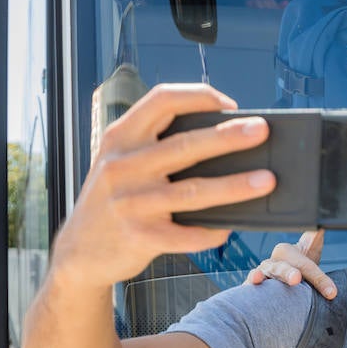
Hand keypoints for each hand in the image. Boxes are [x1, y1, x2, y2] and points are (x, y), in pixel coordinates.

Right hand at [50, 83, 276, 289]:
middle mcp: (124, 166)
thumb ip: (155, 148)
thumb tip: (220, 141)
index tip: (229, 104)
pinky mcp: (141, 237)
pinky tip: (230, 226)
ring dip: (235, 186)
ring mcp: (131, 202)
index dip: (198, 96)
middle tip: (262, 131)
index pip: (161, 100)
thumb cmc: (113, 201)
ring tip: (266, 180)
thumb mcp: (121, 164)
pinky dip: (212, 231)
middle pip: (186, 145)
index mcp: (120, 138)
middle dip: (229, 137)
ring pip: (194, 191)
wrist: (79, 251)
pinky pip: (187, 234)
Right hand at [246, 229, 336, 297]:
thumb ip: (316, 237)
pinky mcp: (253, 288)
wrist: (285, 274)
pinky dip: (247, 288)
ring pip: (262, 275)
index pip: (305, 264)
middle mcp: (272, 263)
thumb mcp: (311, 248)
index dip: (319, 278)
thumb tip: (322, 225)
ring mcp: (261, 275)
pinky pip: (248, 286)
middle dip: (288, 273)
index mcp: (286, 252)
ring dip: (259, 277)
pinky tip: (247, 289)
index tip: (332, 292)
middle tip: (296, 278)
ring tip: (257, 278)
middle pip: (282, 268)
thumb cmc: (299, 264)